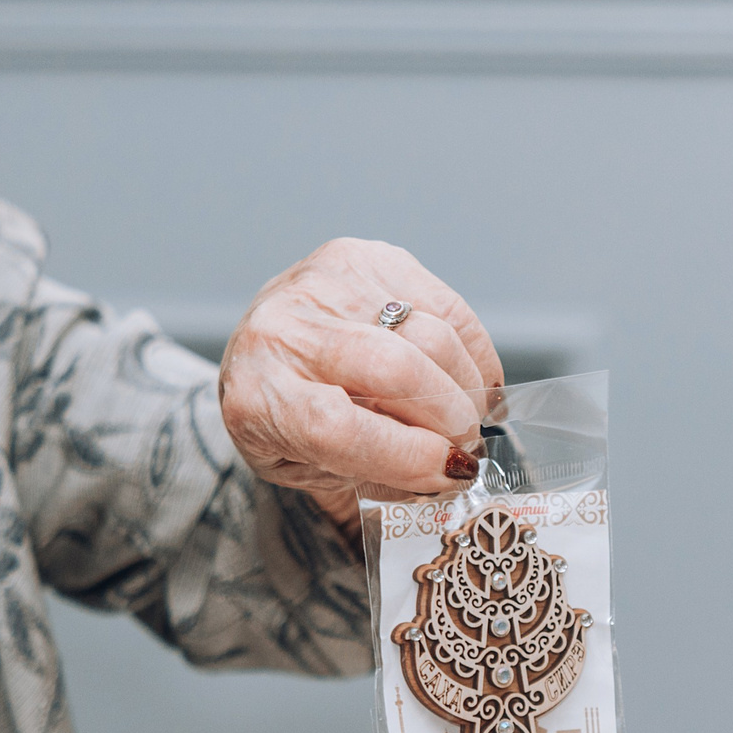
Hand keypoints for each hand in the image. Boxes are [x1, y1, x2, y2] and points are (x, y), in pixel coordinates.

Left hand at [218, 238, 504, 522]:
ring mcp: (324, 286)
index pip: (336, 426)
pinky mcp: (363, 259)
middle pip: (391, 369)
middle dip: (448, 417)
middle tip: (465, 445)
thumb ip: (370, 474)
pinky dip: (473, 351)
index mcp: (258, 397)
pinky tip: (470, 379)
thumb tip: (447, 471)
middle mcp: (282, 332)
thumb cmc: (286, 419)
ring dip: (466, 387)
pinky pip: (445, 306)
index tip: (449, 471)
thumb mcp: (307, 470)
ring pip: (430, 335)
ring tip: (466, 416)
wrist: (259, 351)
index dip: (406, 454)